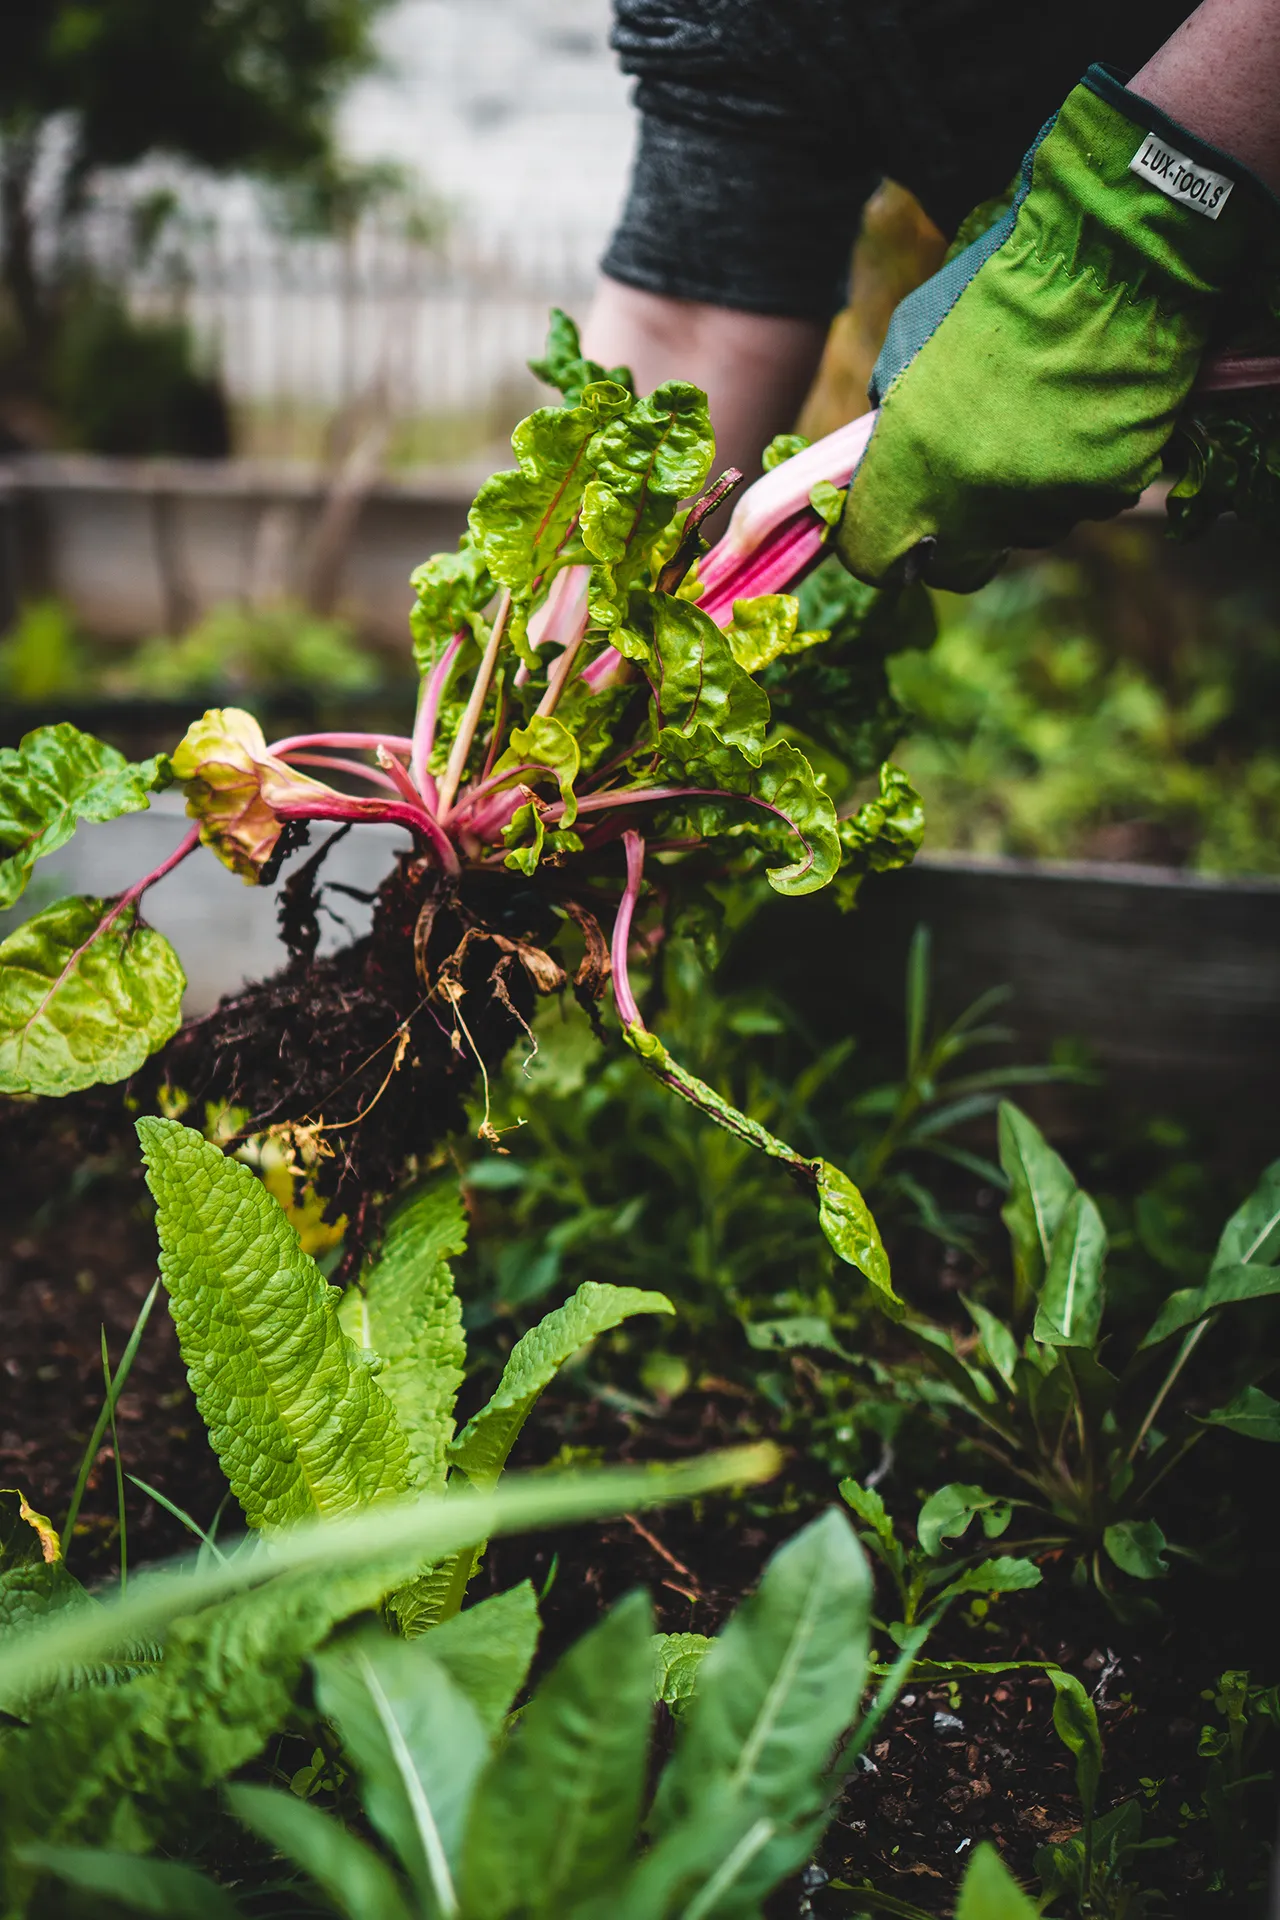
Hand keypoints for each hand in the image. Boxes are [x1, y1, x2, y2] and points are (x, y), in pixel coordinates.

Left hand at [837, 65, 1279, 591]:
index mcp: (912, 469)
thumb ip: (892, 424)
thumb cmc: (991, 289)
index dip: (878, 545)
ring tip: (1036, 418)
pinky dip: (1080, 471)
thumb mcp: (905, 350)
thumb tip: (887, 467)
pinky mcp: (1109, 491)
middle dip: (954, 540)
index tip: (890, 527)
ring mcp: (1048, 504)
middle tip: (965, 487)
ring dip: (1022, 496)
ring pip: (1026, 530)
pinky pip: (1084, 501)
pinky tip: (1082, 411)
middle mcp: (976, 504)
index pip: (873, 558)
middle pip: (958, 566)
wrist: (1101, 255)